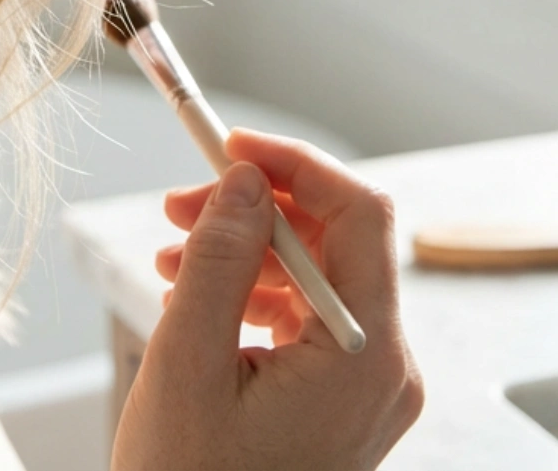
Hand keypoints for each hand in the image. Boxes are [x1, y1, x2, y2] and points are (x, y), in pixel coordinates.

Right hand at [110, 129, 423, 470]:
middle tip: (180, 200)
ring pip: (317, 283)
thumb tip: (247, 178)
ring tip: (172, 254)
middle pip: (337, 246)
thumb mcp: (188, 364)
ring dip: (248, 255)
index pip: (360, 216)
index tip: (230, 145)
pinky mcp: (343, 411)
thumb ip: (220, 258)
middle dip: (258, 210)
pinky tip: (195, 298)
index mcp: (367, 357)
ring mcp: (368, 394)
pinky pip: (307, 327)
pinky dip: (254, 300)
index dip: (296, 166)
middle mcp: (386, 371)